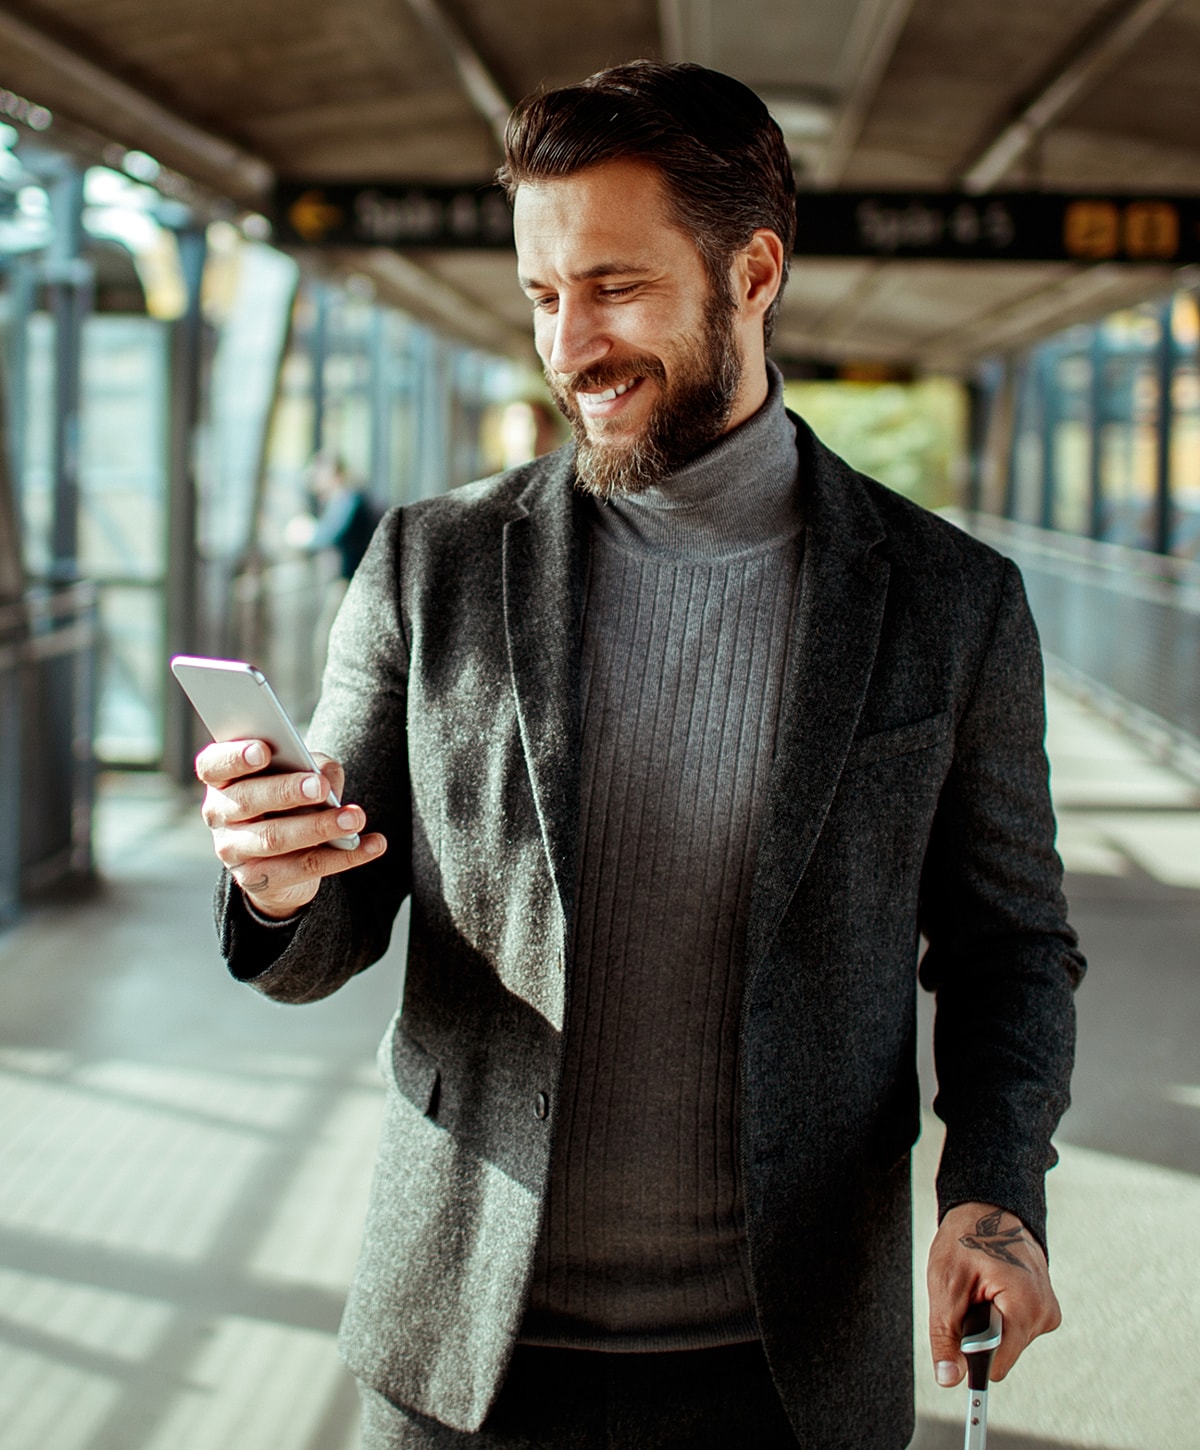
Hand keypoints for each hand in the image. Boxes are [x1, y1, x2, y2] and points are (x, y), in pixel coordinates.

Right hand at [197, 739, 385, 919]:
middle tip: (320, 787)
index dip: (235, 757)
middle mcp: (219, 814)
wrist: (281, 858)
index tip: (263, 750)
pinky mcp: (259, 880)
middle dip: (286, 791)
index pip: (213, 764)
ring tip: (354, 817)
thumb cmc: (289, 799)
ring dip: (319, 827)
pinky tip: (372, 845)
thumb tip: (325, 776)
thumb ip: (311, 766)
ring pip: (275, 838)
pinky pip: (304, 867)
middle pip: (247, 800)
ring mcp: (234, 850)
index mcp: (222, 779)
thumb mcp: (300, 774)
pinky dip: (344, 856)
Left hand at [927, 1202, 1060, 1387]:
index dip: (971, 1357)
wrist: (990, 1208)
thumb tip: (948, 1379)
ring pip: (1007, 1342)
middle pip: (1002, 1354)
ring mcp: (1047, 1312)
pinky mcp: (1042, 1309)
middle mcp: (1045, 1314)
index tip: (956, 1346)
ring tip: (980, 1286)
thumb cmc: (967, 1238)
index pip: (998, 1365)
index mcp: (1026, 1308)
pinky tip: (991, 1288)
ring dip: (987, 1322)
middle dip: (978, 1333)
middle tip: (968, 1294)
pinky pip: (1013, 1328)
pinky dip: (997, 1314)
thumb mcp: (945, 1285)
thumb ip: (946, 1337)